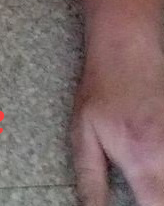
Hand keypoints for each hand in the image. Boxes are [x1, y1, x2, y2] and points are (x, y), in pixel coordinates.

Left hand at [72, 42, 163, 204]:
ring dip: (163, 184)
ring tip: (148, 178)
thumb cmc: (103, 90)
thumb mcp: (84, 134)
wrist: (127, 49)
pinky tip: (158, 168)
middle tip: (144, 193)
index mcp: (144, 162)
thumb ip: (90, 181)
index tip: (139, 204)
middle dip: (157, 199)